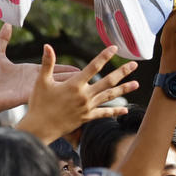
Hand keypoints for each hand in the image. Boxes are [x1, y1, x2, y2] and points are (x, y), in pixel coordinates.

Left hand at [0, 24, 83, 115]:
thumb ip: (3, 39)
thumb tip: (6, 24)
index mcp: (32, 71)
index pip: (55, 67)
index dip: (69, 67)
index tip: (82, 67)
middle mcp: (36, 80)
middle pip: (61, 77)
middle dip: (76, 77)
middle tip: (95, 75)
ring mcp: (35, 89)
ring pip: (59, 86)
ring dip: (72, 85)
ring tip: (89, 84)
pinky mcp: (31, 95)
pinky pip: (49, 94)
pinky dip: (61, 93)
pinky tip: (72, 93)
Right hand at [16, 45, 138, 143]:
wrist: (40, 128)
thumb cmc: (39, 104)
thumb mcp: (41, 82)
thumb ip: (48, 63)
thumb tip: (47, 46)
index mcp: (74, 85)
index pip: (93, 67)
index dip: (104, 56)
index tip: (114, 48)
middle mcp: (84, 95)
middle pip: (108, 81)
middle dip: (122, 72)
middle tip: (135, 64)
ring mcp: (87, 107)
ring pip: (109, 96)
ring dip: (124, 90)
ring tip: (137, 84)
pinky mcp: (87, 117)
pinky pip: (104, 113)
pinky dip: (115, 111)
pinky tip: (125, 110)